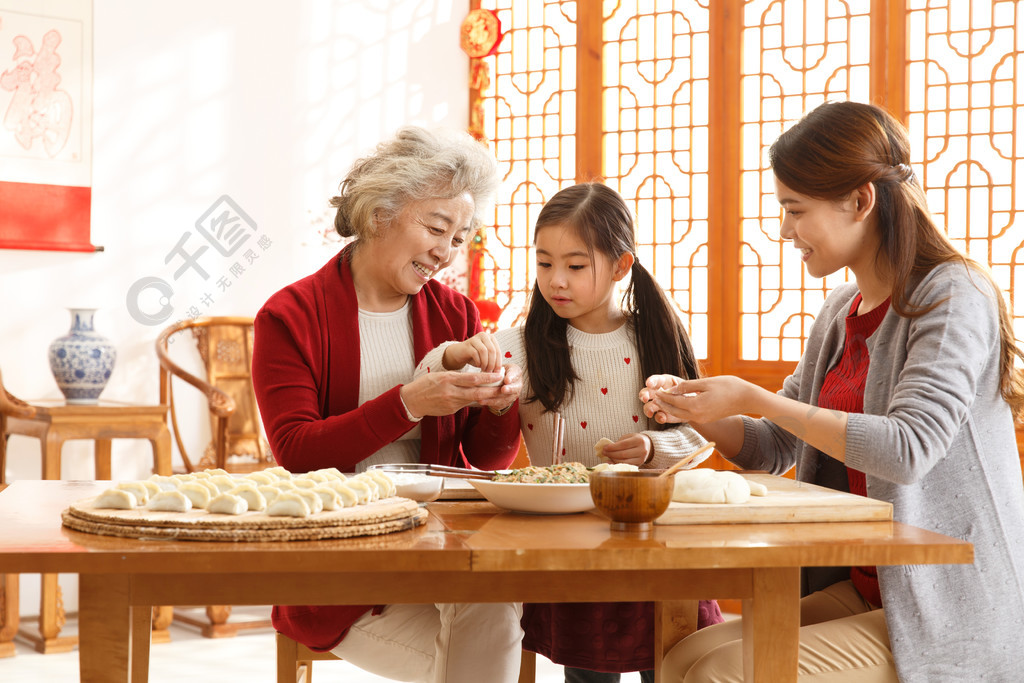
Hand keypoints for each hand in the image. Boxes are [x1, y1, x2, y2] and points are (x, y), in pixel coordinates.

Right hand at [400, 368, 508, 417]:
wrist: (412, 401)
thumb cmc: (425, 384)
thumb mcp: (439, 375)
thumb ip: (456, 376)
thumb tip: (474, 378)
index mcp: (447, 379)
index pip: (472, 378)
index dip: (487, 377)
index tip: (499, 374)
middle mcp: (450, 392)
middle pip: (477, 392)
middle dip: (493, 390)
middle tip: (505, 386)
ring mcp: (451, 403)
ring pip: (473, 400)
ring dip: (487, 396)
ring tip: (499, 392)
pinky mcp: (451, 410)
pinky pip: (466, 404)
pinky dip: (476, 401)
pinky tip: (485, 398)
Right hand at [442, 332, 502, 372]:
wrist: (459, 354)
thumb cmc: (475, 357)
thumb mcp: (487, 358)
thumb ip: (494, 361)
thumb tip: (500, 372)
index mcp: (491, 338)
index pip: (498, 351)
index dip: (498, 363)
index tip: (497, 373)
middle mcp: (484, 335)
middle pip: (492, 350)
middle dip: (492, 363)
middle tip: (490, 373)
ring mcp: (475, 338)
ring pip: (484, 351)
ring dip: (485, 363)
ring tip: (484, 370)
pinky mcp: (467, 344)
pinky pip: (475, 353)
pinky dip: (478, 361)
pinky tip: (478, 366)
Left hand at [480, 362, 523, 413]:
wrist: (502, 380)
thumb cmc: (500, 371)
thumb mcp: (499, 366)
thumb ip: (496, 368)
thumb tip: (486, 371)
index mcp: (516, 373)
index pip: (515, 374)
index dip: (511, 378)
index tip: (507, 380)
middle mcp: (517, 385)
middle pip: (514, 388)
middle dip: (509, 389)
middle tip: (503, 389)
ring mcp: (513, 395)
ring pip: (506, 398)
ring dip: (496, 398)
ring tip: (488, 396)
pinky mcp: (506, 402)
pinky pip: (499, 404)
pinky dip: (490, 403)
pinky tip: (482, 401)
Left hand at [600, 433, 651, 465]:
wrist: (648, 446)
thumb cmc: (635, 440)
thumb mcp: (629, 437)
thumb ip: (619, 442)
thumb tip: (607, 448)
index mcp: (639, 440)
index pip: (623, 444)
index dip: (613, 447)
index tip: (605, 448)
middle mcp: (642, 450)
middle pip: (623, 454)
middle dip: (611, 453)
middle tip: (603, 452)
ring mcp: (641, 459)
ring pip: (624, 461)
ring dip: (613, 459)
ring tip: (607, 456)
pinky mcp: (639, 464)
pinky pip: (626, 465)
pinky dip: (617, 464)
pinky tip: (611, 462)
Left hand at [641, 375, 756, 424]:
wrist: (747, 398)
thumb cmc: (729, 387)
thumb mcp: (706, 383)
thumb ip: (688, 386)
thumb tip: (672, 388)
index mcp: (696, 406)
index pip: (673, 401)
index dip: (662, 396)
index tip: (653, 390)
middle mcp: (698, 416)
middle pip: (674, 411)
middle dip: (662, 404)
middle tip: (651, 397)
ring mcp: (702, 419)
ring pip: (680, 415)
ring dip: (669, 408)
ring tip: (660, 401)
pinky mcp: (706, 418)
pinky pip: (688, 416)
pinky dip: (679, 411)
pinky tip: (675, 404)